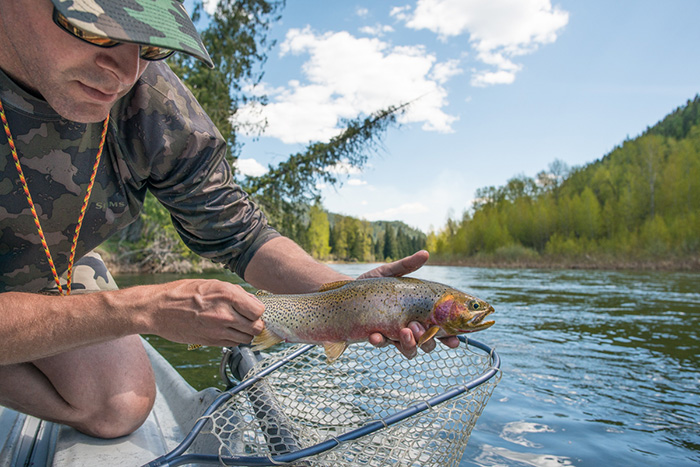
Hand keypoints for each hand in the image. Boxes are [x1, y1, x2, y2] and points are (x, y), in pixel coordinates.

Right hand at [146, 279, 264, 346]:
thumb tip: (252, 302)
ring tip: (236, 325)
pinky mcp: (211, 342)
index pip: (259, 310)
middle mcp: (225, 314)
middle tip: (247, 318)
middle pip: (256, 326)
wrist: (158, 310)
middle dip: (255, 323)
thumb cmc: (182, 293)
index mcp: (226, 295)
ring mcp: (218, 330)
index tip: (252, 309)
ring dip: (245, 332)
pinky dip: (234, 339)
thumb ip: (235, 293)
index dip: (257, 310)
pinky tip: (226, 331)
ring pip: (247, 338)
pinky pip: (234, 344)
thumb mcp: (211, 284)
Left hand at [360, 250, 459, 357]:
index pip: (440, 328)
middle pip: (427, 344)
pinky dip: (380, 341)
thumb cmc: (373, 283)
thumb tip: (425, 253)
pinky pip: (382, 344)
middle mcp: (409, 327)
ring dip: (409, 344)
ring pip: (409, 350)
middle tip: (419, 328)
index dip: (450, 337)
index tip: (454, 340)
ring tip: (403, 331)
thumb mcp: (389, 273)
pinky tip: (375, 335)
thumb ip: (407, 266)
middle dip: (427, 340)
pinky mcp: (377, 336)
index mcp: (418, 313)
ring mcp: (393, 334)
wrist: (346, 292)